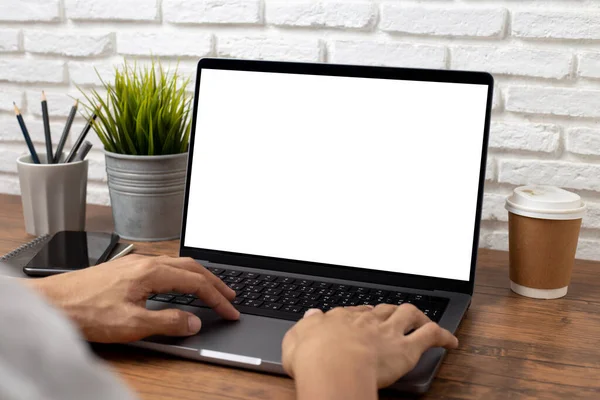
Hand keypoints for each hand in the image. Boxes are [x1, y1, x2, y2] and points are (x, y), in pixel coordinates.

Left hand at [24, 254, 239, 342]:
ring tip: (211, 289)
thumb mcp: (131, 324)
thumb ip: (167, 323)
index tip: (231, 311)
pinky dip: (182, 275)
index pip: (196, 283)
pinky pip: (165, 266)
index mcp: (152, 272)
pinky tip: (179, 284)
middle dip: (215, 282)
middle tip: (230, 297)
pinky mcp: (127, 269)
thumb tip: (194, 321)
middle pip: (192, 267)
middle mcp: (146, 262)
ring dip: (199, 277)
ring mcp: (136, 263)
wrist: (51, 302)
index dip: (217, 298)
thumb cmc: (85, 311)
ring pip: (179, 264)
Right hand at [282, 304, 457, 398]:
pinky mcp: (406, 348)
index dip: (361, 315)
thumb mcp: (296, 337)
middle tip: (391, 315)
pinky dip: (443, 336)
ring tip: (423, 320)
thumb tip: (311, 315)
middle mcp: (366, 320)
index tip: (363, 318)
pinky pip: (431, 335)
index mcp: (340, 318)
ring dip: (418, 315)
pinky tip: (450, 341)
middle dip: (388, 310)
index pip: (354, 312)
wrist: (333, 365)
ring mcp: (388, 332)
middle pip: (382, 308)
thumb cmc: (312, 356)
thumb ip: (306, 325)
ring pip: (408, 313)